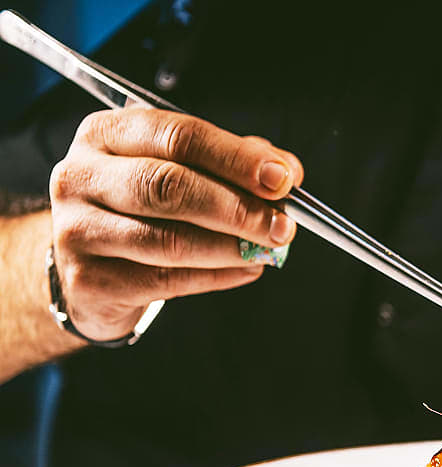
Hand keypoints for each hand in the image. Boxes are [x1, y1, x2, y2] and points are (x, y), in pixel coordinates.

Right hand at [48, 108, 303, 340]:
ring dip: (230, 246)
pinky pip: (165, 280)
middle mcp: (82, 175)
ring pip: (168, 239)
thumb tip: (285, 171)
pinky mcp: (88, 279)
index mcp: (107, 133)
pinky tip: (245, 270)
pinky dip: (216, 276)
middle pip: (169, 185)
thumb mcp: (179, 171)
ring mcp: (77, 229)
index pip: (178, 135)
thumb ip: (231, 164)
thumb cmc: (140, 210)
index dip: (235, 158)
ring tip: (266, 250)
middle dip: (237, 207)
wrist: (88, 266)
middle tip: (281, 224)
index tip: (281, 179)